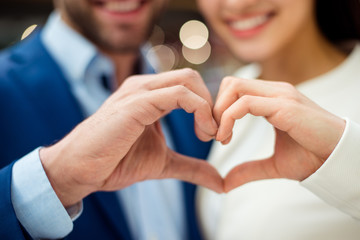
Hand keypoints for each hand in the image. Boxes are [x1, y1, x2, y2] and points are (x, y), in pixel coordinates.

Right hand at [40, 69, 221, 206]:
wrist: (80, 170)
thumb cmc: (116, 162)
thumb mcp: (164, 163)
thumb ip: (192, 167)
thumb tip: (220, 182)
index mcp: (150, 95)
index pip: (190, 86)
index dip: (210, 107)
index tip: (215, 135)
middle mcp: (145, 87)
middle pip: (192, 77)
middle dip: (213, 104)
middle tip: (217, 134)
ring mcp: (139, 91)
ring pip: (189, 80)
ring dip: (209, 107)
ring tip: (210, 135)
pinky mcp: (137, 103)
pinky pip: (180, 94)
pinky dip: (201, 110)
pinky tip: (203, 133)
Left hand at [214, 77, 344, 191]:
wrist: (339, 161)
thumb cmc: (312, 158)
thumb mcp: (273, 165)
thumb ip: (248, 169)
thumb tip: (225, 183)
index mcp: (272, 98)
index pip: (234, 89)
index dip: (220, 109)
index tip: (218, 135)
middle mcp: (275, 92)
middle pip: (230, 83)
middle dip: (215, 108)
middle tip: (213, 134)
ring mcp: (280, 96)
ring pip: (234, 88)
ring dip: (219, 113)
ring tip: (220, 138)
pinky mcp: (284, 106)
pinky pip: (244, 103)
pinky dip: (228, 119)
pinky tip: (226, 138)